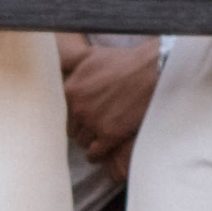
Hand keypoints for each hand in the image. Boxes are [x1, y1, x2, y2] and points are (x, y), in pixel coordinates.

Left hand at [63, 41, 157, 163]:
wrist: (150, 72)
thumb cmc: (124, 61)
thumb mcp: (91, 55)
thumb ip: (72, 63)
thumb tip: (61, 66)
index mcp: (71, 89)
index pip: (66, 113)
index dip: (78, 115)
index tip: (87, 116)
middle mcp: (78, 108)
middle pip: (73, 129)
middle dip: (84, 129)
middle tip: (97, 127)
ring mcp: (93, 123)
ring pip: (83, 142)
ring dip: (91, 141)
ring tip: (102, 137)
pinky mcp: (108, 136)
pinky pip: (94, 154)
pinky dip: (97, 155)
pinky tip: (103, 150)